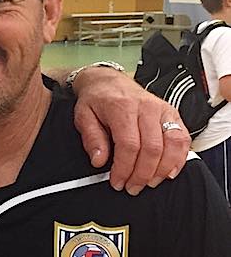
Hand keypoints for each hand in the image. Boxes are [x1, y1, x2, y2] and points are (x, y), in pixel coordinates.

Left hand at [72, 67, 189, 195]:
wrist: (107, 81)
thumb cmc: (96, 99)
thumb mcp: (83, 116)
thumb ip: (91, 139)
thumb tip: (99, 161)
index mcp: (122, 107)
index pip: (129, 145)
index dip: (124, 169)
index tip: (117, 182)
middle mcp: (146, 107)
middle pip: (152, 148)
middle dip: (142, 174)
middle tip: (132, 187)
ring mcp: (162, 110)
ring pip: (172, 145)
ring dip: (162, 170)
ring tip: (148, 182)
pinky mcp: (172, 113)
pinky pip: (183, 138)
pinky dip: (179, 158)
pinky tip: (168, 171)